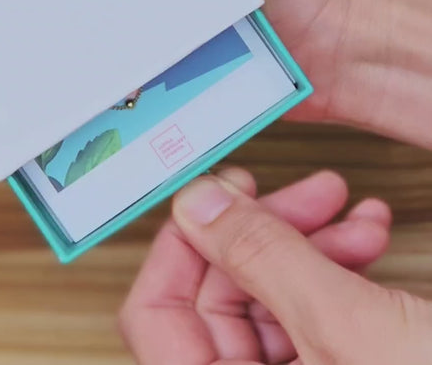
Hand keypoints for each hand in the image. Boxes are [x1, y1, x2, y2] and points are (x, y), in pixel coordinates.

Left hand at [120, 168, 431, 363]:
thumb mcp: (350, 329)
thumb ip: (264, 259)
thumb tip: (198, 203)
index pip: (154, 314)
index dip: (180, 246)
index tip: (213, 196)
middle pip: (219, 294)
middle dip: (265, 232)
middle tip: (303, 192)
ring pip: (268, 295)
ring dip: (310, 244)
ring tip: (352, 215)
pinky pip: (309, 312)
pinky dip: (335, 270)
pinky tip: (366, 238)